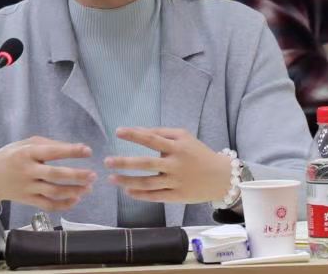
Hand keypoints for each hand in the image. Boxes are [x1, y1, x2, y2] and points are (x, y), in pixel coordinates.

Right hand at [0, 136, 95, 213]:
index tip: (88, 151)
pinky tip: (76, 200)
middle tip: (93, 175)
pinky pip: (48, 205)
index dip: (71, 151)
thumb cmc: (11, 156)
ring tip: (89, 187)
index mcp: (27, 153)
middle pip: (55, 174)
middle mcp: (27, 170)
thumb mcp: (25, 144)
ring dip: (74, 191)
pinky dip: (63, 205)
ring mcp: (27, 187)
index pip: (52, 151)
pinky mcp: (27, 200)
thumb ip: (48, 144)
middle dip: (76, 175)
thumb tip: (74, 148)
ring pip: (54, 192)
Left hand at [104, 127, 231, 203]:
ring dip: (127, 181)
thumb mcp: (184, 137)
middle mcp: (175, 164)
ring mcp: (176, 182)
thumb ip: (162, 133)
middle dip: (124, 163)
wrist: (221, 177)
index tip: (117, 132)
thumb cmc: (198, 153)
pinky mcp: (177, 197)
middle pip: (146, 163)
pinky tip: (127, 191)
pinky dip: (139, 194)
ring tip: (112, 178)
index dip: (133, 134)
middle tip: (107, 161)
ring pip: (147, 183)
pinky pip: (155, 196)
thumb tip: (139, 131)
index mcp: (177, 146)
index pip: (151, 138)